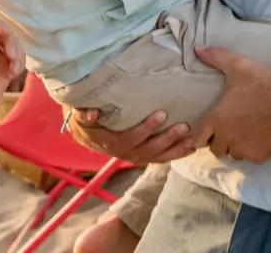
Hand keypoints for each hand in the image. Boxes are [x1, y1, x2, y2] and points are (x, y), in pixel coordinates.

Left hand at [0, 17, 22, 135]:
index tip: (3, 32)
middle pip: (2, 32)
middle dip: (11, 40)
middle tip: (12, 56)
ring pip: (13, 44)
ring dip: (18, 52)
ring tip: (14, 68)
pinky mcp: (5, 70)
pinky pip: (18, 59)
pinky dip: (20, 63)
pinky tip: (14, 73)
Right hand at [67, 107, 196, 165]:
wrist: (85, 135)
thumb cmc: (84, 120)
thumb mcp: (77, 114)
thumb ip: (82, 114)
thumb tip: (92, 112)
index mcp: (111, 142)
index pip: (132, 137)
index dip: (147, 128)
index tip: (162, 114)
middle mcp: (125, 153)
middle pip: (149, 149)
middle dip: (168, 139)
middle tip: (184, 126)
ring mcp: (135, 156)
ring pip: (158, 157)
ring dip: (176, 150)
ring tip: (192, 141)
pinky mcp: (143, 156)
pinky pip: (161, 158)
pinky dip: (176, 154)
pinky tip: (190, 148)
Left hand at [192, 46, 270, 162]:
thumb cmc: (263, 85)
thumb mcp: (239, 66)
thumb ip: (217, 57)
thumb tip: (197, 49)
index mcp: (217, 119)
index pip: (197, 137)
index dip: (198, 134)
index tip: (205, 130)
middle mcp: (227, 138)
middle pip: (215, 148)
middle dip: (219, 140)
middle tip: (229, 128)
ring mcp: (245, 149)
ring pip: (234, 154)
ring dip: (236, 146)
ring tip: (245, 133)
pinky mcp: (261, 156)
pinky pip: (253, 157)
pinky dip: (255, 150)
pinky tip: (262, 138)